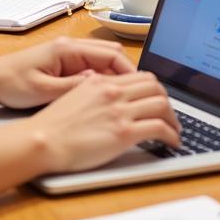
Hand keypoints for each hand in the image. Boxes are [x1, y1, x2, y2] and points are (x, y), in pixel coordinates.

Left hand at [0, 36, 133, 109]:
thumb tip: (101, 86)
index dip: (129, 72)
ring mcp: (68, 55)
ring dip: (116, 79)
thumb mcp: (44, 90)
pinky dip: (103, 82)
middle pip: (111, 56)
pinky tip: (106, 99)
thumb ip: (74, 87)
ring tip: (127, 101)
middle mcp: (71, 47)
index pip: (110, 54)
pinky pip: (92, 69)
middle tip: (139, 98)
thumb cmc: (13, 83)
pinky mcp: (65, 65)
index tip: (142, 90)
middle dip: (127, 76)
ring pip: (103, 63)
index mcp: (67, 49)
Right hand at [21, 69, 180, 173]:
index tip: (157, 101)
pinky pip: (159, 128)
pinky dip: (172, 135)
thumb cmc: (54, 124)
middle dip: (168, 102)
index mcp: (100, 81)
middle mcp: (112, 91)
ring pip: (162, 104)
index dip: (155, 89)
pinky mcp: (123, 132)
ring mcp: (119, 111)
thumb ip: (95, 91)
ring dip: (174, 119)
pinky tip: (172, 143)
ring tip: (175, 131)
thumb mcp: (74, 96)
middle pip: (155, 87)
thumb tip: (110, 95)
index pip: (140, 76)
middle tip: (170, 116)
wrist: (45, 140)